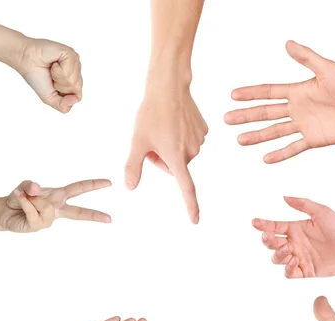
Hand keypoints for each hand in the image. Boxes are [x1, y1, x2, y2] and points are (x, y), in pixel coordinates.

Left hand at [0, 179, 111, 232]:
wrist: (3, 212)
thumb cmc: (18, 198)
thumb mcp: (24, 186)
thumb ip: (30, 185)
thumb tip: (36, 188)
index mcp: (59, 196)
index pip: (79, 189)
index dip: (94, 185)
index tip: (109, 183)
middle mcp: (57, 209)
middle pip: (79, 212)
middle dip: (94, 214)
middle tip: (109, 219)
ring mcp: (49, 219)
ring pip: (45, 205)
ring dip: (31, 198)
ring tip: (23, 199)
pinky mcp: (38, 226)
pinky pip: (33, 210)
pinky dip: (24, 203)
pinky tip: (19, 203)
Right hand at [15, 37, 82, 112]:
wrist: (25, 60)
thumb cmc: (37, 76)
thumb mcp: (50, 99)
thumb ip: (63, 106)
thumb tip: (76, 100)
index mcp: (74, 82)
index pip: (78, 97)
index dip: (63, 95)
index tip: (53, 85)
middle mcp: (76, 72)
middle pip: (76, 90)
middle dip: (60, 87)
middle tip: (51, 76)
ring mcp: (75, 62)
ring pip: (73, 81)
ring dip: (57, 78)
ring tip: (51, 69)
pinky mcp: (71, 53)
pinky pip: (68, 71)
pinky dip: (56, 70)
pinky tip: (53, 63)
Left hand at [125, 82, 207, 223]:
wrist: (170, 85)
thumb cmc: (151, 113)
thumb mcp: (137, 141)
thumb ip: (133, 166)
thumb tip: (130, 187)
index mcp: (176, 158)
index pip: (185, 188)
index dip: (190, 206)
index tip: (195, 220)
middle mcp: (191, 152)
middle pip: (175, 166)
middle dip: (163, 158)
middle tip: (153, 139)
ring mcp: (199, 141)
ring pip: (182, 154)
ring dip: (172, 146)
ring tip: (164, 126)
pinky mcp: (204, 130)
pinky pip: (190, 141)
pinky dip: (181, 135)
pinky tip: (175, 121)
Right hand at [225, 40, 334, 162]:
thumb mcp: (327, 68)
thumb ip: (306, 58)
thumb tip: (287, 43)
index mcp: (298, 91)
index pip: (269, 93)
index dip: (251, 94)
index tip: (233, 95)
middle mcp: (297, 108)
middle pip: (266, 113)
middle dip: (246, 116)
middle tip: (227, 119)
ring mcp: (304, 125)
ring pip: (274, 132)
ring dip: (257, 136)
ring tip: (240, 140)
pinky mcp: (313, 139)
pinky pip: (293, 148)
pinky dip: (280, 154)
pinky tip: (266, 158)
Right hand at [253, 196, 334, 277]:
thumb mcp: (322, 212)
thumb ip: (303, 204)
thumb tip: (284, 197)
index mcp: (295, 229)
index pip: (274, 227)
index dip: (263, 225)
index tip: (254, 222)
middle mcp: (294, 243)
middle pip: (271, 244)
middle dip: (267, 241)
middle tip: (269, 237)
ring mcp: (298, 257)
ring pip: (277, 259)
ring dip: (277, 254)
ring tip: (287, 249)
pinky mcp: (305, 271)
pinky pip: (289, 273)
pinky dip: (287, 268)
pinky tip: (294, 261)